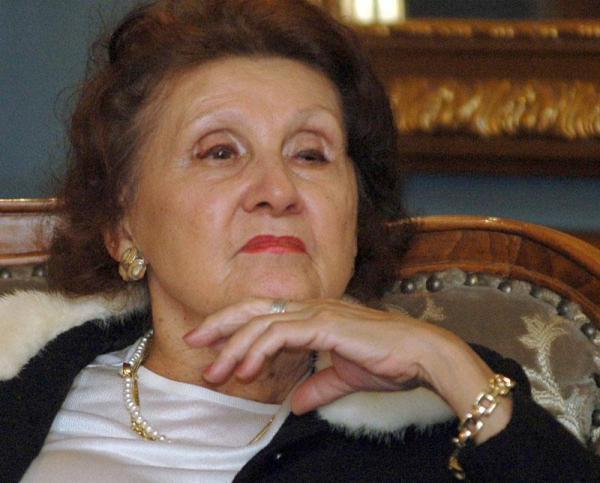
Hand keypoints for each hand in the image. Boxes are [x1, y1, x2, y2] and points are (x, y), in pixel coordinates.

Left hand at [183, 297, 507, 432]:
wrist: (421, 355)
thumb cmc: (388, 360)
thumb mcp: (343, 377)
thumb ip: (317, 386)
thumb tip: (296, 404)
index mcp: (313, 314)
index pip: (264, 313)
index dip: (235, 324)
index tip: (211, 343)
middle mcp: (310, 307)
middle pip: (253, 308)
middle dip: (220, 324)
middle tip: (194, 341)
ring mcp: (317, 312)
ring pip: (262, 322)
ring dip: (235, 346)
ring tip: (216, 371)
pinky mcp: (325, 323)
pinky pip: (281, 333)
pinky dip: (260, 350)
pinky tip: (248, 370)